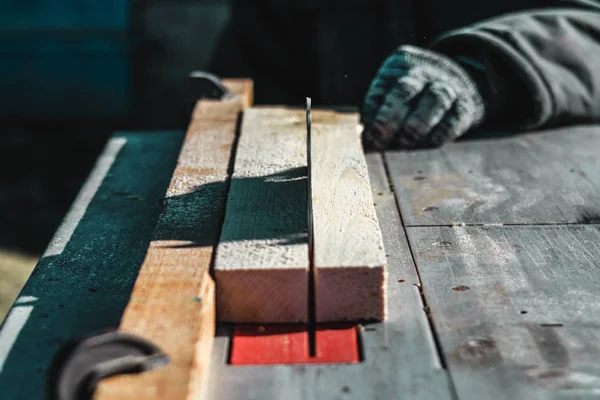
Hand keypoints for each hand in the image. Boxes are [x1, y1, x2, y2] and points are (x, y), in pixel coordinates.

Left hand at [361, 46, 485, 149]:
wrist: (456, 82)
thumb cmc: (411, 98)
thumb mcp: (391, 95)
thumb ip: (377, 115)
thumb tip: (367, 141)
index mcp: (398, 67)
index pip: (382, 86)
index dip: (373, 112)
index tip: (367, 135)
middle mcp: (423, 73)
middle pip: (405, 89)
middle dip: (390, 115)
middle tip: (380, 137)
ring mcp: (447, 86)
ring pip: (435, 99)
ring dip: (419, 122)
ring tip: (406, 141)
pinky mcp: (465, 105)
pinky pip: (456, 115)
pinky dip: (444, 130)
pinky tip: (433, 142)